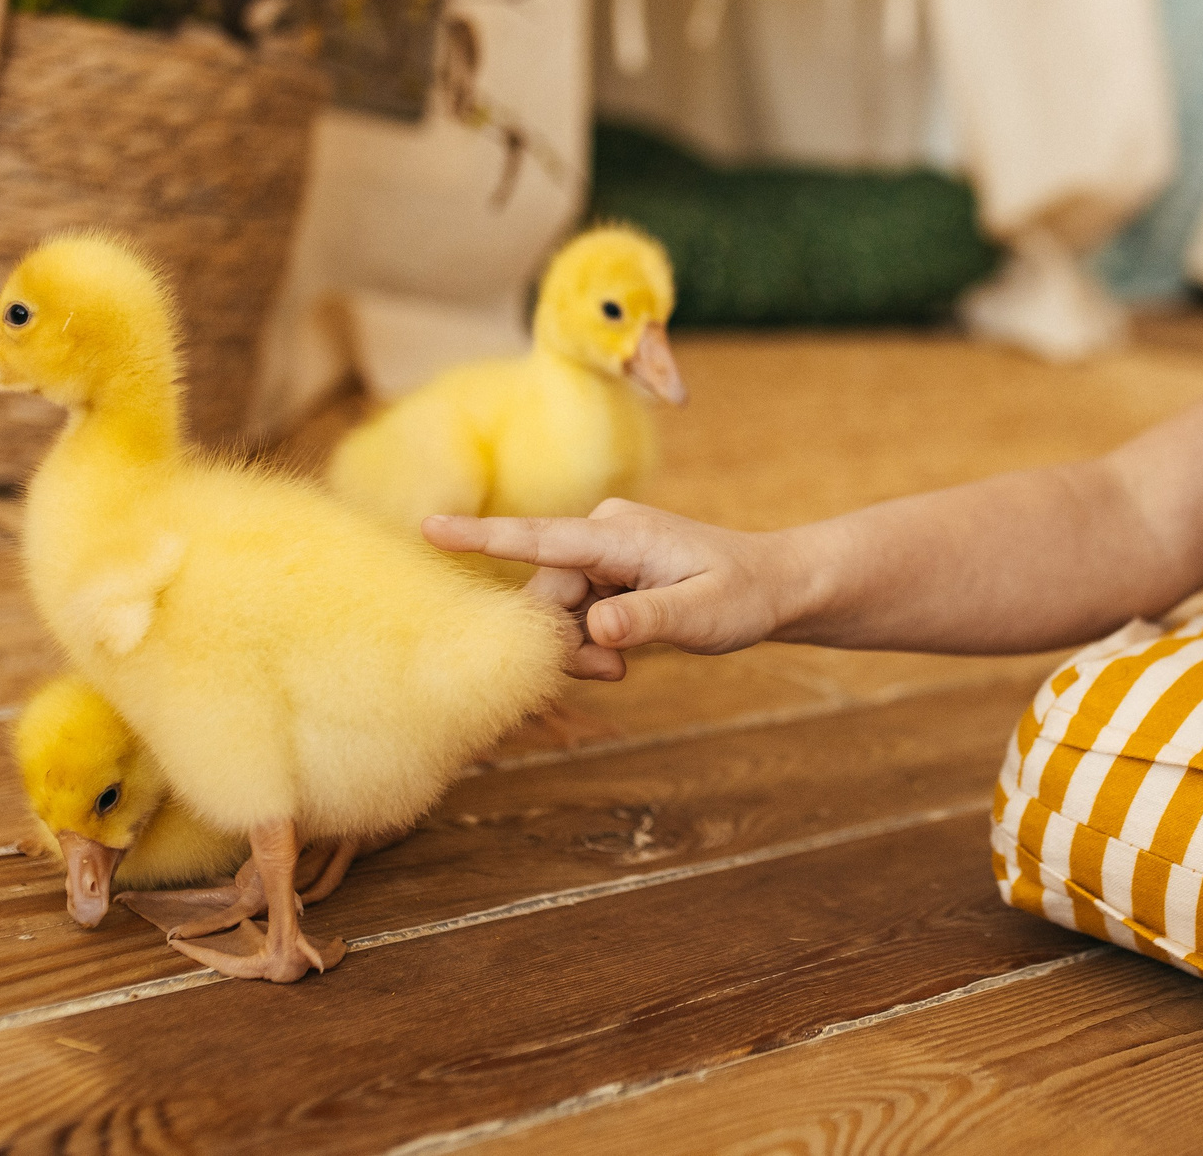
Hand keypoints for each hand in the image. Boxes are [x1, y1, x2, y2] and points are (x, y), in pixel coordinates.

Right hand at [423, 500, 793, 681]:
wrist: (772, 585)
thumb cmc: (743, 595)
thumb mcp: (703, 615)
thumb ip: (648, 620)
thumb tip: (596, 628)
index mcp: (621, 534)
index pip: (541, 538)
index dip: (482, 538)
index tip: (429, 528)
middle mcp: (603, 533)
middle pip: (545, 594)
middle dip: (562, 641)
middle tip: (612, 673)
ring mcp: (602, 552)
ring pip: (555, 610)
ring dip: (578, 647)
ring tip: (622, 667)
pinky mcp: (604, 571)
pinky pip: (572, 613)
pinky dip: (587, 642)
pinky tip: (619, 656)